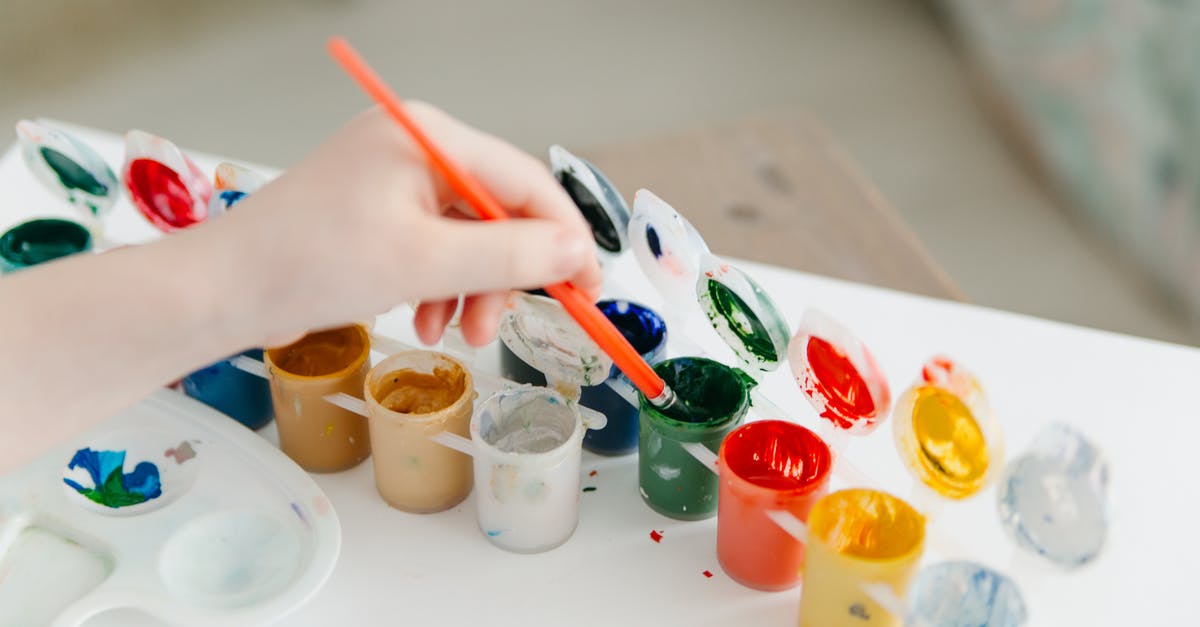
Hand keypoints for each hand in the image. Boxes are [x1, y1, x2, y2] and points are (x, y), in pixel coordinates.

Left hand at [207, 104, 601, 346]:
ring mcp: (393, 182)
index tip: (589, 287)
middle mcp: (413, 150)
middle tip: (501, 323)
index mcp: (426, 139)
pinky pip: (435, 249)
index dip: (564, 237)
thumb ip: (510, 255)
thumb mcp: (424, 263)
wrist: (223, 291)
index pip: (524, 181)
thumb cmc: (309, 264)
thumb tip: (575, 251)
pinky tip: (425, 319)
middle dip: (506, 274)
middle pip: (498, 212)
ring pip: (469, 238)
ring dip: (473, 290)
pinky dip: (441, 288)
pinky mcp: (376, 214)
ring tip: (454, 332)